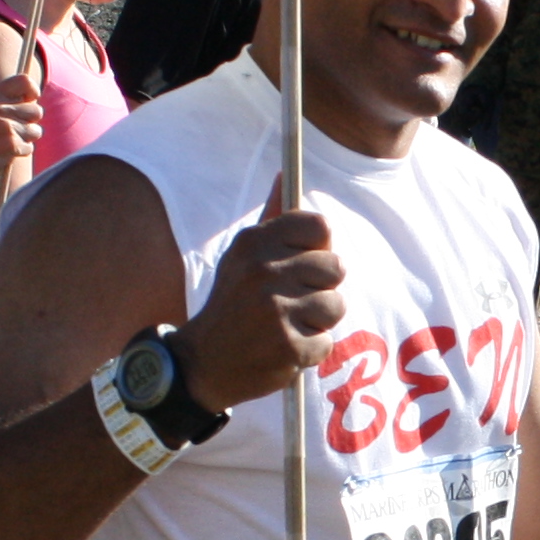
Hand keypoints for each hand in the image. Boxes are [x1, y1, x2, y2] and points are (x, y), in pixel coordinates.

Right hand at [0, 68, 42, 203]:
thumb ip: (4, 99)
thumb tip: (34, 97)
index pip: (24, 81)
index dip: (33, 91)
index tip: (30, 101)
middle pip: (36, 110)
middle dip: (29, 122)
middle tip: (12, 129)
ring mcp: (6, 126)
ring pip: (36, 131)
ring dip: (25, 138)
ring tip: (6, 141)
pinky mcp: (11, 144)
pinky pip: (29, 147)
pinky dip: (20, 152)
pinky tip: (3, 152)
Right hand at [181, 199, 342, 409]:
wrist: (204, 363)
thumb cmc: (233, 304)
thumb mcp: (242, 257)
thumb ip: (271, 219)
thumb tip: (284, 176)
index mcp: (254, 242)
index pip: (320, 227)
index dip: (319, 248)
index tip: (304, 263)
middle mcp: (264, 271)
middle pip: (336, 267)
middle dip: (321, 287)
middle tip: (293, 301)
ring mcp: (276, 310)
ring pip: (336, 305)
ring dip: (318, 321)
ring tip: (289, 325)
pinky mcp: (288, 346)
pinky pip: (326, 342)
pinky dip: (310, 351)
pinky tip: (283, 348)